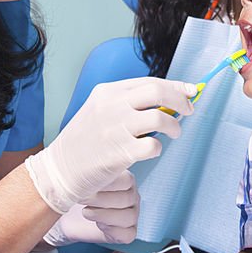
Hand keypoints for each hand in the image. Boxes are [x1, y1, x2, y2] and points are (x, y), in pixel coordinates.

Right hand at [25, 78, 195, 212]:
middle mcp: (112, 106)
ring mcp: (116, 129)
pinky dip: (159, 148)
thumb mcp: (100, 111)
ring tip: (173, 134)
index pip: (150, 81)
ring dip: (174, 126)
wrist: (60, 170)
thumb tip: (168, 99)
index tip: (190, 91)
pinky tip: (152, 151)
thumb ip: (129, 103)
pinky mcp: (120, 152)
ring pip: (161, 117)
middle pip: (158, 92)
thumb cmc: (84, 142)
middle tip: (189, 111)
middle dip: (180, 100)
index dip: (175, 86)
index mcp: (107, 92)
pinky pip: (154, 145)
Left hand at [42, 171, 139, 245]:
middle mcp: (132, 196)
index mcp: (126, 180)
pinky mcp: (128, 232)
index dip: (106, 184)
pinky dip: (111, 230)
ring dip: (103, 215)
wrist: (67, 217)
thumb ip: (89, 171)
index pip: (127, 180)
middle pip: (127, 198)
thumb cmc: (76, 194)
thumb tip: (86, 160)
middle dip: (101, 199)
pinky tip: (98, 224)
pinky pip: (127, 234)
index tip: (86, 185)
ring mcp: (132, 215)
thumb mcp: (82, 178)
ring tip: (86, 211)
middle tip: (82, 198)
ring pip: (128, 217)